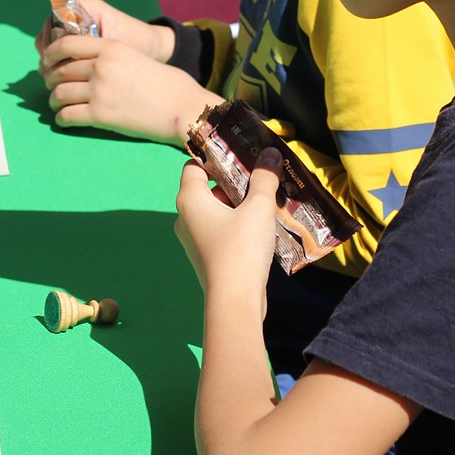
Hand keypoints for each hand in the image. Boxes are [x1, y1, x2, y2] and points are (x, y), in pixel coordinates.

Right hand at [35, 0, 174, 66]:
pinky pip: (54, 45)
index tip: (55, 65)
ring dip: (50, 59)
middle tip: (51, 76)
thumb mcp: (112, 48)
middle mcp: (76, 7)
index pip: (56, 23)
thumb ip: (84, 52)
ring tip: (55, 78)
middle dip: (49, 54)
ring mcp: (73, 19)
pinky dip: (55, 60)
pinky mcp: (73, 32)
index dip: (53, 45)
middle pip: (48, 30)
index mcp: (85, 4)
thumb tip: (51, 62)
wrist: (149, 46)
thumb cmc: (135, 44)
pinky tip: (61, 77)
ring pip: (48, 39)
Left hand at [44, 39, 217, 144]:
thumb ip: (106, 56)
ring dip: (54, 101)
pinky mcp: (100, 115)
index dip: (50, 54)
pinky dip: (61, 119)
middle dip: (50, 80)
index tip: (46, 63)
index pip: (66, 44)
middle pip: (59, 71)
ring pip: (59, 94)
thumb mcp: (133, 57)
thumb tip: (79, 64)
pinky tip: (66, 119)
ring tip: (58, 105)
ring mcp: (99, 91)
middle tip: (52, 87)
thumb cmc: (163, 83)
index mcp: (110, 48)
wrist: (181, 106)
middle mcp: (101, 66)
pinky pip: (66, 116)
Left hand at [175, 149, 280, 300]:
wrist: (235, 301)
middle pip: (208, 188)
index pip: (194, 165)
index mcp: (189, 200)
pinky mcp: (206, 258)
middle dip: (235, 181)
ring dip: (239, 204)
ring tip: (267, 199)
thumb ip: (264, 177)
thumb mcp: (258, 207)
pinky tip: (262, 226)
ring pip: (216, 211)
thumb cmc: (241, 248)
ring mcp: (194, 240)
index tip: (240, 153)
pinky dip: (237, 225)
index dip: (215, 156)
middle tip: (261, 176)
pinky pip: (220, 231)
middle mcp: (185, 218)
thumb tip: (270, 152)